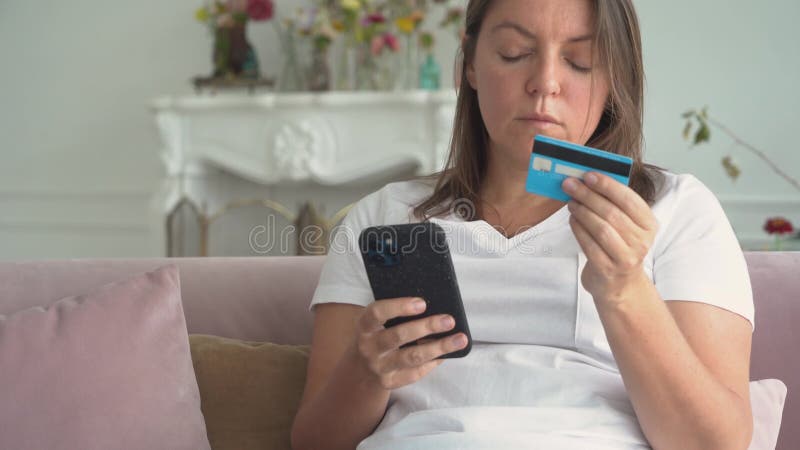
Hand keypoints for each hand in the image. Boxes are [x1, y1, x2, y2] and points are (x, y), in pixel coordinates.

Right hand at [352, 297, 468, 389]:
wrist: (359, 370)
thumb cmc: (376, 336)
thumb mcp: (375, 323)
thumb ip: (395, 315)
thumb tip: (433, 306)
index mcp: (364, 326)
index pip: (378, 313)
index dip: (399, 307)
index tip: (422, 303)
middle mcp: (368, 347)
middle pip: (399, 336)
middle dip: (426, 327)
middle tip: (449, 320)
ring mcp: (379, 367)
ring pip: (412, 357)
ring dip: (438, 347)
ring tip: (460, 339)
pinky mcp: (389, 382)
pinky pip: (414, 373)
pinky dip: (432, 363)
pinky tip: (445, 354)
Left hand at [562, 172, 657, 304]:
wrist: (620, 285)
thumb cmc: (619, 247)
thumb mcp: (626, 226)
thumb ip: (614, 205)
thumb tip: (587, 180)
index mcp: (649, 225)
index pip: (629, 199)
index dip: (608, 185)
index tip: (588, 175)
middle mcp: (641, 241)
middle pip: (612, 213)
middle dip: (588, 195)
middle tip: (570, 184)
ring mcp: (626, 257)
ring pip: (601, 228)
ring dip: (582, 211)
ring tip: (570, 202)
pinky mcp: (608, 269)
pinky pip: (589, 244)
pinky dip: (578, 229)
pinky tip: (572, 219)